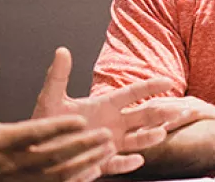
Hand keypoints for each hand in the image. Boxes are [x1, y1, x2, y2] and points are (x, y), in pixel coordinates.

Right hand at [0, 52, 118, 181]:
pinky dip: (78, 178)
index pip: (36, 133)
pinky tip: (95, 169)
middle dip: (82, 146)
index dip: (59, 128)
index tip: (82, 119)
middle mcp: (15, 162)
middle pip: (55, 156)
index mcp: (2, 141)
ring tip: (107, 149)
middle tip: (106, 134)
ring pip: (61, 173)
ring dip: (86, 162)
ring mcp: (23, 177)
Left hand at [31, 47, 183, 175]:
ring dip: (149, 137)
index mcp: (105, 105)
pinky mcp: (101, 163)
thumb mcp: (51, 98)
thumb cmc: (47, 122)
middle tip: (177, 109)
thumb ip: (57, 76)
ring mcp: (109, 144)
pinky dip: (128, 163)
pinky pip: (118, 164)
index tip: (168, 81)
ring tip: (160, 134)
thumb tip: (61, 50)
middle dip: (160, 113)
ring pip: (136, 140)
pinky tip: (137, 160)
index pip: (133, 93)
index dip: (150, 86)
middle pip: (142, 116)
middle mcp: (113, 124)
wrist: (37, 150)